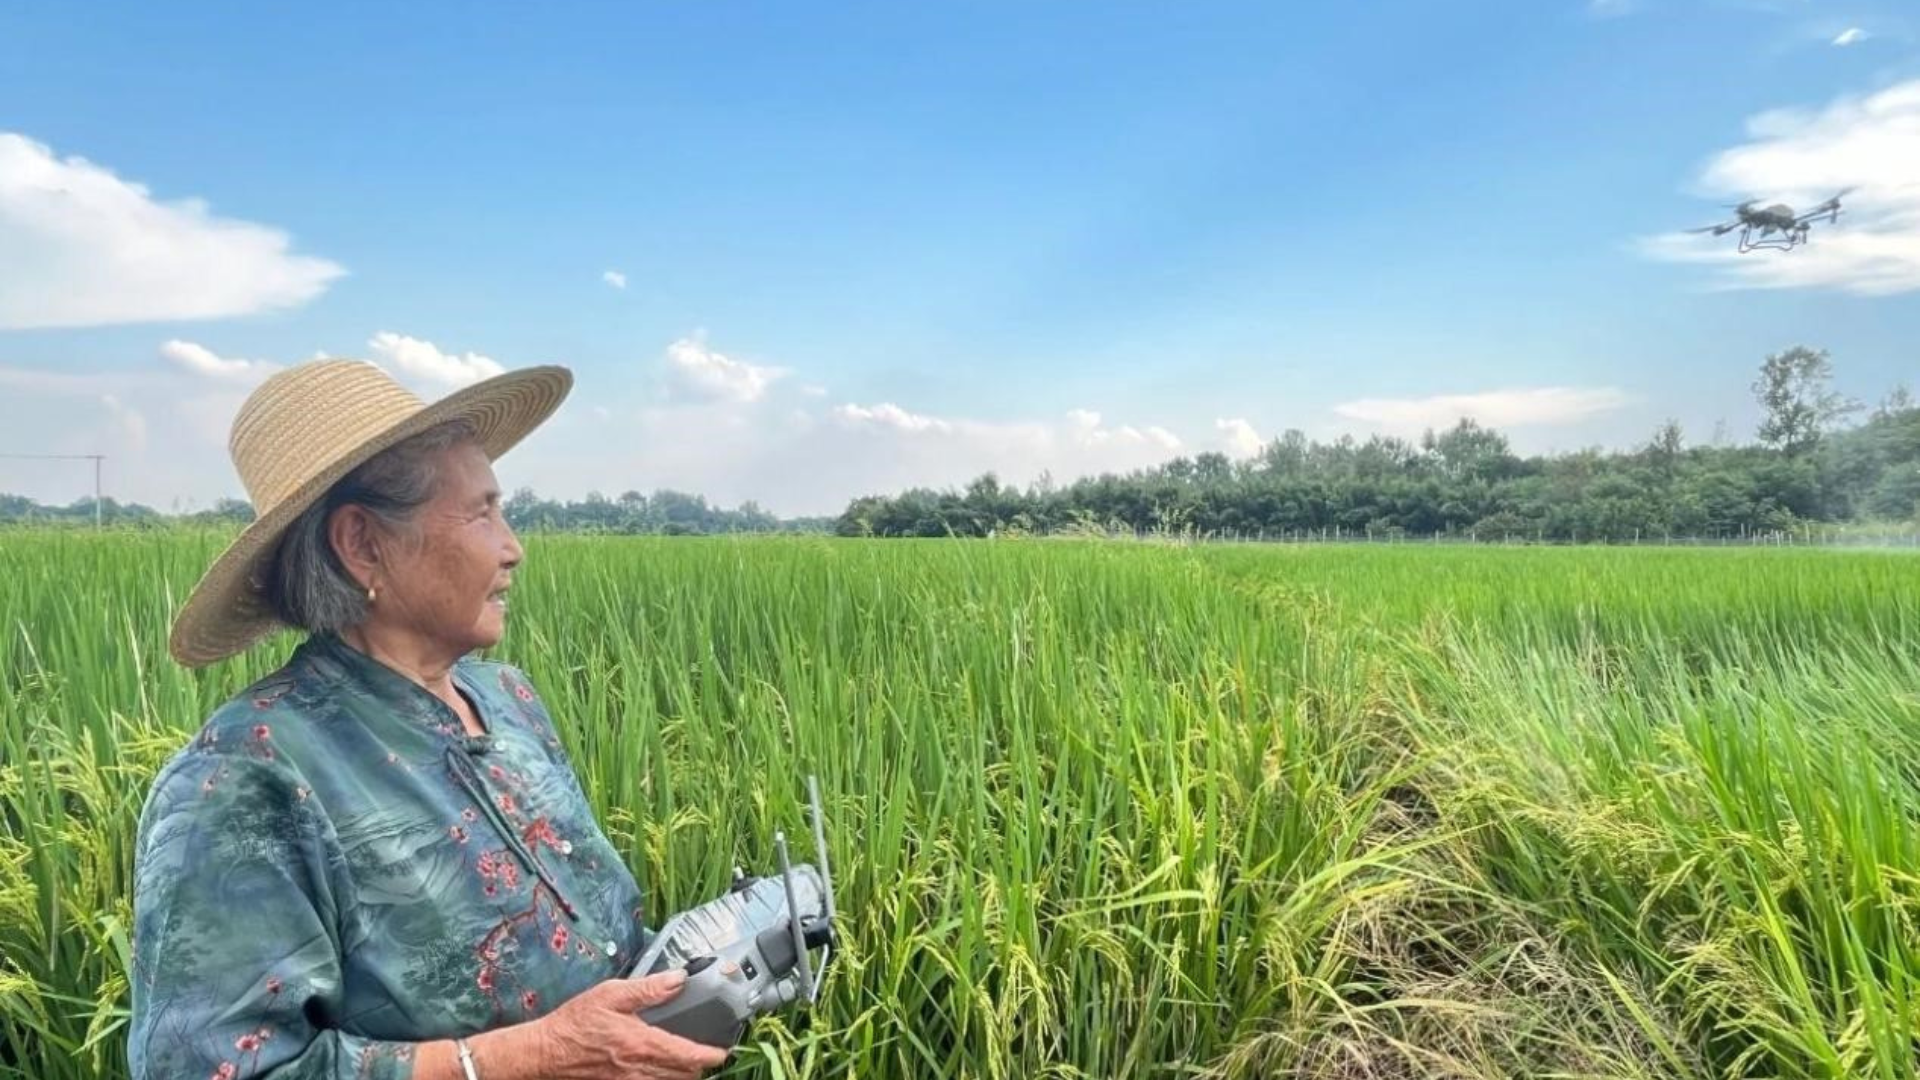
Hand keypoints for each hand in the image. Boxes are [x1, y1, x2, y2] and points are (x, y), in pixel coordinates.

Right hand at [536, 971, 731, 1078]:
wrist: (546, 1052)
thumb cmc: (576, 1022)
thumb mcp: (611, 994)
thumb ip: (648, 989)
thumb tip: (679, 979)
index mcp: (642, 1043)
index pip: (687, 1055)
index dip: (709, 1055)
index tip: (722, 1051)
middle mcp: (639, 1068)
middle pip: (683, 1075)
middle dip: (699, 1067)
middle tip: (707, 1053)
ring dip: (683, 1076)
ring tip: (689, 1063)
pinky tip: (662, 1071)